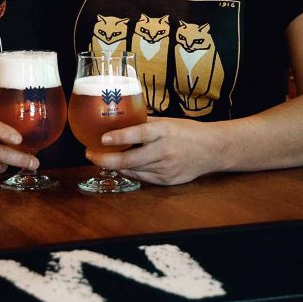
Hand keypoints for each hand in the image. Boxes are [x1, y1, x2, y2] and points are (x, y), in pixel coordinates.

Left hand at [86, 117, 221, 185]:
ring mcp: (166, 169)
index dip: (120, 137)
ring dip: (114, 165)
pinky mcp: (167, 181)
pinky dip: (129, 171)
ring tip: (100, 158)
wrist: (212, 150)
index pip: (139, 133)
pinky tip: (121, 166)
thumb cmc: (187, 131)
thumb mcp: (167, 121)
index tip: (102, 139)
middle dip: (106, 159)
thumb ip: (145, 123)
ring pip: (133, 170)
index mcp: (165, 131)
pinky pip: (142, 178)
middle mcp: (164, 151)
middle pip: (130, 159)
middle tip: (90, 154)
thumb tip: (120, 119)